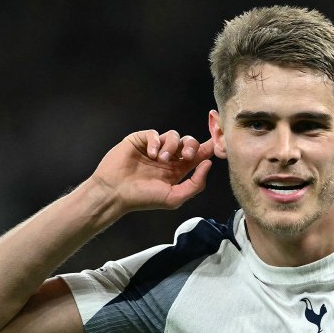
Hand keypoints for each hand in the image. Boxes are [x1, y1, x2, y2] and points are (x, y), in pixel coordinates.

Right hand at [89, 129, 214, 211]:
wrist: (115, 193)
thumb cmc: (143, 198)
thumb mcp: (174, 198)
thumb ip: (195, 184)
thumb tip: (208, 164)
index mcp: (179, 170)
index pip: (198, 155)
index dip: (209, 146)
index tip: (218, 139)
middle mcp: (169, 158)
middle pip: (189, 142)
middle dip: (191, 146)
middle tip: (186, 156)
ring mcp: (155, 148)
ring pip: (173, 136)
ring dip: (171, 146)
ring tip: (161, 160)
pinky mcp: (140, 140)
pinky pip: (154, 133)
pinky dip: (155, 142)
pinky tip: (151, 154)